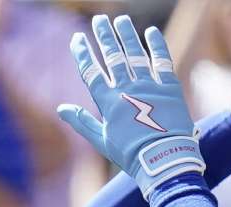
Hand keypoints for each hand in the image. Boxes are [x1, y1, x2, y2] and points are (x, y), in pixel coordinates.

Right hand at [58, 15, 203, 197]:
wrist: (164, 161)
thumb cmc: (131, 155)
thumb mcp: (103, 141)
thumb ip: (82, 122)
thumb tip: (61, 109)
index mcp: (108, 103)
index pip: (91, 72)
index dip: (82, 54)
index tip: (77, 39)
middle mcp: (126, 90)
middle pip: (112, 57)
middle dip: (104, 36)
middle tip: (99, 21)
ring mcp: (148, 87)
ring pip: (134, 54)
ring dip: (126, 35)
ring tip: (120, 20)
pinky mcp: (169, 88)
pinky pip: (161, 61)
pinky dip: (156, 45)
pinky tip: (150, 32)